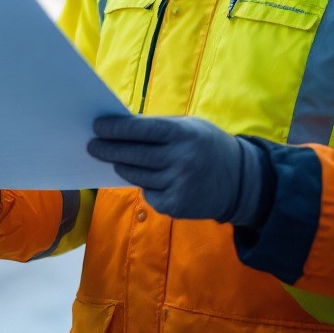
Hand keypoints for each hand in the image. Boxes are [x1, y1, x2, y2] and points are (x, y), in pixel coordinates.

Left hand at [88, 115, 264, 222]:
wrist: (241, 181)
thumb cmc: (207, 146)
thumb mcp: (190, 127)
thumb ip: (159, 127)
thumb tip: (121, 127)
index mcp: (183, 134)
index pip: (141, 130)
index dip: (116, 129)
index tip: (98, 127)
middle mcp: (181, 160)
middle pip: (134, 156)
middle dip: (108, 150)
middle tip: (92, 146)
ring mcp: (178, 185)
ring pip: (137, 176)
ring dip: (122, 167)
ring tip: (114, 160)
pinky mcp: (176, 206)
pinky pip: (149, 194)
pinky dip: (145, 185)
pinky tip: (149, 178)